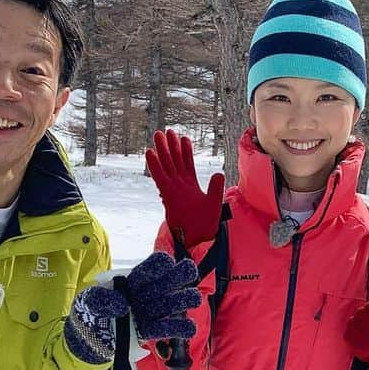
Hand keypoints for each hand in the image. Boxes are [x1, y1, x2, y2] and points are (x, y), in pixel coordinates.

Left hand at [64, 252, 201, 364]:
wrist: (85, 338)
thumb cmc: (87, 313)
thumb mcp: (87, 300)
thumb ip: (100, 299)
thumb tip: (122, 305)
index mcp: (130, 282)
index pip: (149, 269)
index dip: (158, 265)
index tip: (166, 263)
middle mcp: (143, 295)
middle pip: (165, 284)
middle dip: (178, 276)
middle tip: (189, 272)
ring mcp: (147, 313)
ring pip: (170, 304)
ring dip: (183, 300)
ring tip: (193, 298)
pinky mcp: (147, 331)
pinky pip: (165, 328)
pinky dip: (178, 328)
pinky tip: (187, 327)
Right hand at [145, 129, 224, 250]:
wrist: (198, 238)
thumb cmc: (205, 225)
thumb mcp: (214, 203)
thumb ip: (215, 188)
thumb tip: (218, 173)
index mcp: (191, 186)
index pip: (187, 164)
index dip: (185, 151)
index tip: (183, 138)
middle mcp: (180, 186)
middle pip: (174, 161)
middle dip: (170, 146)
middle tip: (166, 131)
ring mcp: (172, 189)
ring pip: (166, 165)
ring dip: (162, 151)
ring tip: (158, 135)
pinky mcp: (167, 194)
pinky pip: (159, 177)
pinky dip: (155, 165)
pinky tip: (150, 153)